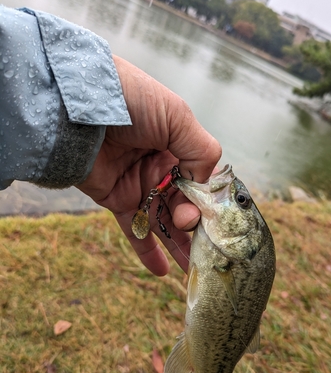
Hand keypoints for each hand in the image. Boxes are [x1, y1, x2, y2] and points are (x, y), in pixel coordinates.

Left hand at [77, 55, 220, 275]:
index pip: (202, 179)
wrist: (76, 107)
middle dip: (193, 223)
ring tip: (193, 269)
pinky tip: (163, 271)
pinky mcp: (116, 199)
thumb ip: (201, 150)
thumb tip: (206, 185)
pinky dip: (148, 251)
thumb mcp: (177, 117)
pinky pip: (134, 230)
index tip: (213, 216)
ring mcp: (138, 184)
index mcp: (178, 145)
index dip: (208, 199)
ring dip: (178, 245)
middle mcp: (160, 167)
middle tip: (192, 230)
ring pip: (163, 221)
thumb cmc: (130, 101)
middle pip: (184, 204)